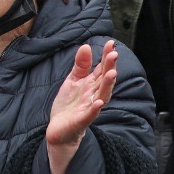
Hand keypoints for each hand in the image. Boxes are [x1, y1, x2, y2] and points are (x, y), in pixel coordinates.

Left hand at [45, 40, 118, 173]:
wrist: (59, 129)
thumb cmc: (68, 105)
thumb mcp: (73, 81)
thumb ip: (81, 65)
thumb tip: (87, 46)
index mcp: (91, 85)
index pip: (101, 69)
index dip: (106, 57)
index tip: (111, 43)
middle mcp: (93, 95)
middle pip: (104, 80)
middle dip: (109, 67)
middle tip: (114, 54)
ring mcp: (89, 108)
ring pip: (101, 96)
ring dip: (107, 85)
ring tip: (112, 73)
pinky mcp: (81, 121)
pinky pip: (90, 115)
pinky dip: (95, 109)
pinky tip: (99, 102)